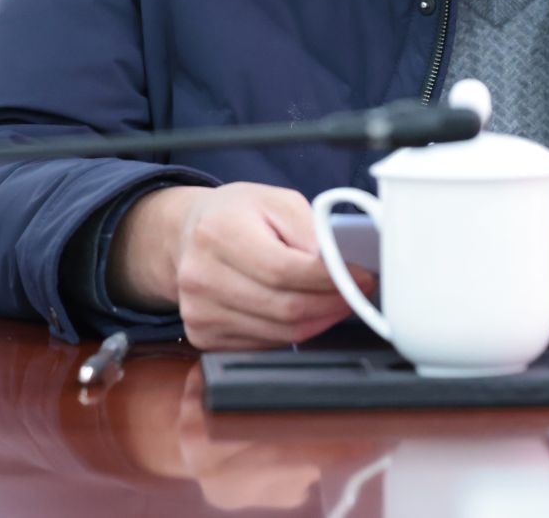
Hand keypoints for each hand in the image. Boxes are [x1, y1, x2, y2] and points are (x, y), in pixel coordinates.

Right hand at [110, 182, 376, 349]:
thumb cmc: (236, 215)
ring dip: (319, 321)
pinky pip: (264, 346)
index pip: (285, 270)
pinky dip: (293, 334)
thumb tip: (340, 267)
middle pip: (284, 308)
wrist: (187, 234)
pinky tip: (306, 314)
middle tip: (357, 293)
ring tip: (337, 302)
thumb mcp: (277, 202)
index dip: (330, 279)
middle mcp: (201, 276)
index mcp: (219, 233)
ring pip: (279, 334)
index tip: (361, 276)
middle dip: (332, 304)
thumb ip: (310, 230)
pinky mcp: (203, 336)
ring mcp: (199, 312)